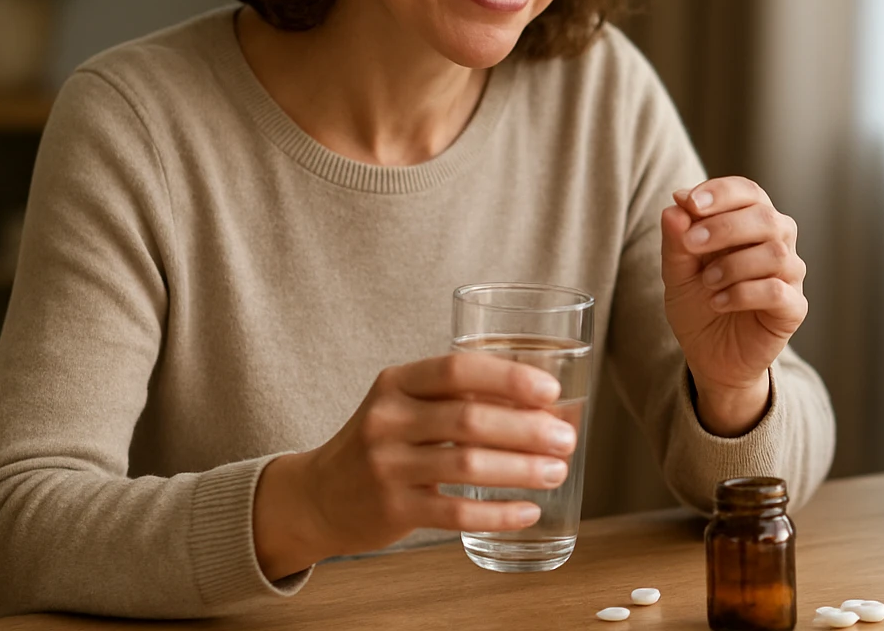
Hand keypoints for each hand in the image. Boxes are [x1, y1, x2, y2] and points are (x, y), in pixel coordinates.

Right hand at [252, 353, 578, 579]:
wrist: (318, 495)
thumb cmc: (381, 442)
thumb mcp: (404, 404)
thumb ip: (455, 395)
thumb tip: (538, 400)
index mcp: (396, 383)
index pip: (457, 369)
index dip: (509, 378)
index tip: (550, 390)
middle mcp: (388, 420)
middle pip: (470, 419)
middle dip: (527, 429)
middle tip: (566, 438)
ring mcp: (387, 466)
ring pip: (468, 466)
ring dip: (521, 470)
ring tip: (556, 471)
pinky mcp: (392, 510)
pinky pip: (455, 514)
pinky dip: (498, 513)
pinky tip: (527, 511)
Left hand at [662, 177, 807, 435]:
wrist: (710, 355)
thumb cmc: (698, 305)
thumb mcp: (677, 272)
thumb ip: (676, 240)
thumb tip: (675, 206)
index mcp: (751, 223)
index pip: (748, 191)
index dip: (721, 192)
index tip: (689, 202)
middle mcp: (777, 242)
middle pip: (765, 216)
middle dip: (724, 226)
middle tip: (691, 243)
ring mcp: (789, 275)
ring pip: (775, 252)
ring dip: (733, 264)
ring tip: (707, 283)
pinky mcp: (793, 308)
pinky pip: (778, 291)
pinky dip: (743, 293)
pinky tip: (719, 302)